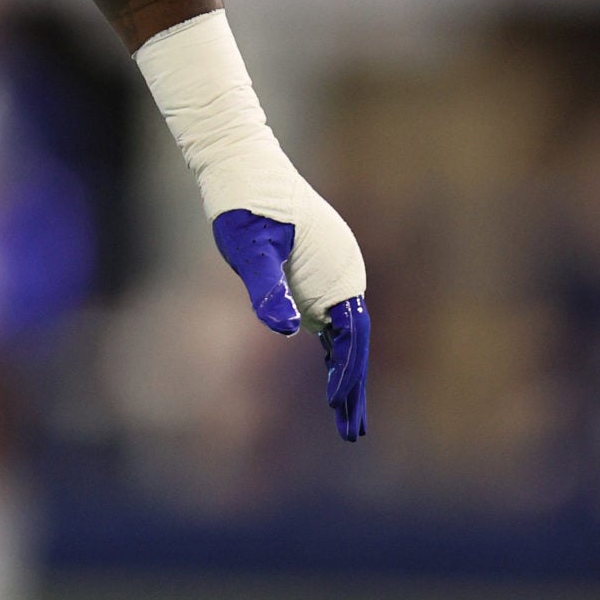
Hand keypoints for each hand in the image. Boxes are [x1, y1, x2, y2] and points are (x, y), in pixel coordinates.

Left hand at [212, 202, 369, 443]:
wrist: (243, 165)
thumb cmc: (243, 205)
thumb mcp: (249, 248)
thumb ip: (267, 287)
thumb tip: (287, 329)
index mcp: (338, 269)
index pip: (351, 334)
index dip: (348, 372)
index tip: (336, 403)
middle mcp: (344, 273)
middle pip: (356, 342)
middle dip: (354, 389)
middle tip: (352, 434)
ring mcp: (334, 274)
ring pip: (347, 337)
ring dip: (347, 377)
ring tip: (346, 423)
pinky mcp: (318, 275)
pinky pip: (333, 323)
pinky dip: (334, 354)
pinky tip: (330, 380)